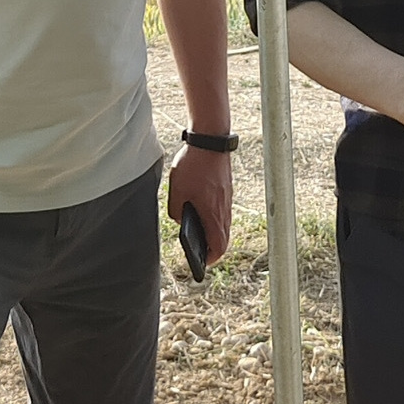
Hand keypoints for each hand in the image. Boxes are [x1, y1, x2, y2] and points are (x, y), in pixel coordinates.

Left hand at [166, 144, 232, 266]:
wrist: (210, 141)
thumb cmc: (193, 165)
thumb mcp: (176, 191)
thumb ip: (176, 211)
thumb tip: (180, 219)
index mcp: (212, 213)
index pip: (218, 246)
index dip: (210, 258)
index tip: (201, 262)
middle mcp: (224, 209)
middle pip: (223, 238)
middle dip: (212, 247)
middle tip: (199, 250)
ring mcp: (227, 199)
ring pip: (224, 224)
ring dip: (213, 231)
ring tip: (198, 232)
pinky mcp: (226, 189)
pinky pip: (223, 210)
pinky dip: (214, 217)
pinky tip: (201, 211)